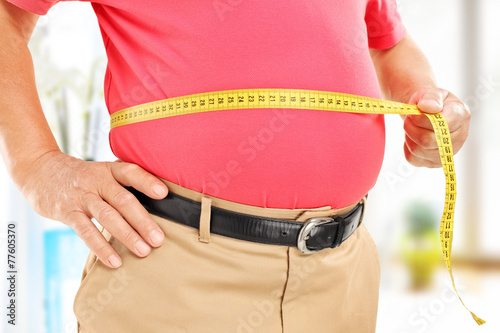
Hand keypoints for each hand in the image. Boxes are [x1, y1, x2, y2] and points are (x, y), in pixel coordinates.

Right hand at [19, 151, 168, 267]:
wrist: (40, 171)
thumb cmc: (81, 177)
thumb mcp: (102, 172)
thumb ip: (123, 185)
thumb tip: (157, 204)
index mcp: (109, 170)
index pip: (130, 172)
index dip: (147, 182)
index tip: (164, 193)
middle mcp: (97, 181)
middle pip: (123, 200)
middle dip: (143, 221)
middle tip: (158, 239)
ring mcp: (81, 197)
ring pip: (107, 216)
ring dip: (127, 235)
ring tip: (143, 251)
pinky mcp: (67, 212)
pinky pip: (86, 231)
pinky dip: (101, 247)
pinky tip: (115, 261)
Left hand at [403, 87, 470, 166]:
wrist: (426, 112)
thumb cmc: (430, 102)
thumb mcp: (431, 92)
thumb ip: (431, 97)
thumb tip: (427, 107)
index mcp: (461, 116)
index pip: (442, 125)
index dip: (422, 120)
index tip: (412, 113)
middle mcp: (459, 137)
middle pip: (428, 141)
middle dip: (411, 129)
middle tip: (408, 119)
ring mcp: (448, 152)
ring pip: (419, 151)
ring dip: (408, 137)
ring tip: (411, 126)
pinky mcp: (434, 162)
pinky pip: (413, 159)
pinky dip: (407, 147)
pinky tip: (412, 137)